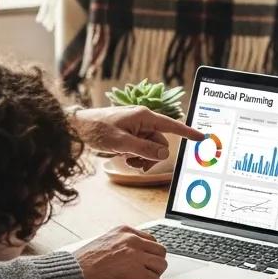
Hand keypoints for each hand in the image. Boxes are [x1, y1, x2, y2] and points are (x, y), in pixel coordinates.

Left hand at [71, 105, 203, 169]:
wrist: (77, 127)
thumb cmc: (96, 129)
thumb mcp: (121, 143)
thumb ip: (144, 149)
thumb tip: (163, 155)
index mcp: (145, 116)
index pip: (172, 125)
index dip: (188, 132)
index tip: (201, 137)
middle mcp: (144, 120)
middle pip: (161, 143)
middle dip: (152, 155)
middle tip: (136, 162)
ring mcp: (138, 127)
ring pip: (152, 148)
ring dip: (142, 157)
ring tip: (128, 159)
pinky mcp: (132, 134)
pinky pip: (143, 148)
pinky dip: (137, 155)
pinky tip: (125, 157)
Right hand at [76, 227, 167, 278]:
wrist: (72, 275)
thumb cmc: (84, 264)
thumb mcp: (104, 242)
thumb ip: (123, 244)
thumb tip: (138, 253)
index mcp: (125, 231)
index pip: (152, 240)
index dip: (148, 254)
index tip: (141, 264)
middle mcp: (133, 240)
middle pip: (160, 252)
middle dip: (154, 264)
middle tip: (143, 274)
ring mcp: (136, 256)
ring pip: (161, 265)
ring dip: (152, 275)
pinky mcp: (136, 273)